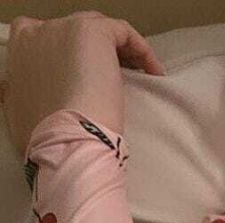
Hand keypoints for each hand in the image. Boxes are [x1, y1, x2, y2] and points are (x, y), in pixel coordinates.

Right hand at [1, 11, 165, 158]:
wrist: (65, 143)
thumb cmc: (50, 137)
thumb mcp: (27, 111)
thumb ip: (33, 93)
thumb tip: (47, 97)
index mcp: (22, 50)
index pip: (49, 40)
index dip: (73, 57)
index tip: (91, 79)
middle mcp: (40, 31)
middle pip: (76, 34)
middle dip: (99, 54)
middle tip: (119, 80)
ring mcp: (65, 27)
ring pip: (100, 30)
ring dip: (122, 51)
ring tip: (140, 78)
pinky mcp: (92, 31)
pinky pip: (123, 32)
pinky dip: (141, 49)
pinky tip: (153, 73)